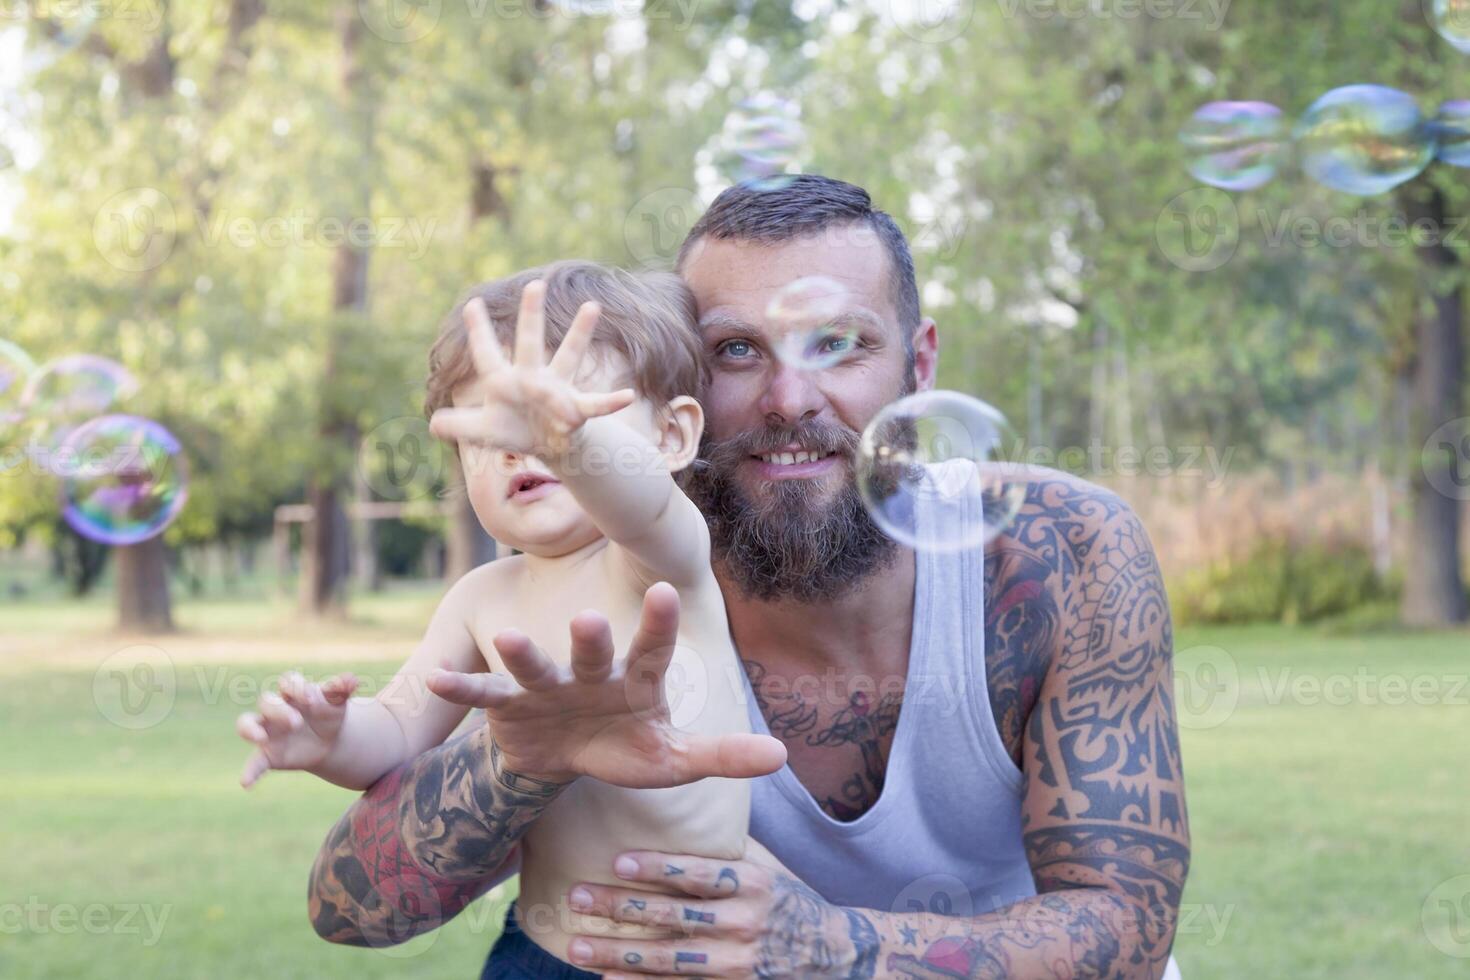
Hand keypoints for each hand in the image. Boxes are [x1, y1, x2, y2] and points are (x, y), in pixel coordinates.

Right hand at [237, 671, 358, 787]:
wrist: (329, 740)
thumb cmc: (329, 714)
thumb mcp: (337, 702)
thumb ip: (342, 689)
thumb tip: (352, 679)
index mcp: (294, 693)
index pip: (288, 682)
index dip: (296, 688)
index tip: (310, 699)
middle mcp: (276, 710)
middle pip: (266, 701)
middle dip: (279, 710)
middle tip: (296, 723)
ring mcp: (268, 731)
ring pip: (246, 723)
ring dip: (250, 730)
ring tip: (260, 738)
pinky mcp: (267, 754)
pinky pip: (254, 762)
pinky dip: (249, 772)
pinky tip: (246, 783)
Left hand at [427, 280, 635, 457]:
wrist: (549, 443)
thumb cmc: (515, 429)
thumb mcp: (483, 431)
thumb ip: (458, 425)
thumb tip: (431, 425)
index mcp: (506, 381)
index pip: (488, 354)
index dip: (479, 332)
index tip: (472, 304)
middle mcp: (533, 377)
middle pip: (530, 342)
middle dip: (531, 315)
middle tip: (535, 284)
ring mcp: (557, 390)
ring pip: (569, 356)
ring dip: (580, 333)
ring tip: (592, 306)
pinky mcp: (576, 410)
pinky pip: (597, 404)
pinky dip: (612, 401)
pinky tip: (627, 396)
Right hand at [427, 582, 786, 786]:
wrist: (565, 758)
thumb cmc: (624, 747)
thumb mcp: (673, 760)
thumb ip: (722, 755)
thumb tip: (782, 756)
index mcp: (635, 681)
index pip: (651, 651)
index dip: (657, 626)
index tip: (665, 592)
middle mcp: (590, 672)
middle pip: (591, 653)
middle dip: (589, 639)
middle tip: (589, 619)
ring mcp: (547, 685)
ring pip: (535, 665)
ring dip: (522, 653)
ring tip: (508, 636)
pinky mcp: (510, 706)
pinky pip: (486, 695)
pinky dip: (463, 689)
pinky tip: (435, 680)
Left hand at [562, 840, 857, 978]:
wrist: (837, 959)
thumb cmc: (789, 904)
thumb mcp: (770, 869)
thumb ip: (731, 849)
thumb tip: (690, 805)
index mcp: (754, 885)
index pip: (698, 874)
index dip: (657, 867)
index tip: (618, 860)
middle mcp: (745, 924)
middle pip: (673, 916)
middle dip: (620, 908)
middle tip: (577, 898)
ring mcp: (737, 965)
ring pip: (668, 959)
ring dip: (618, 955)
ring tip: (577, 947)